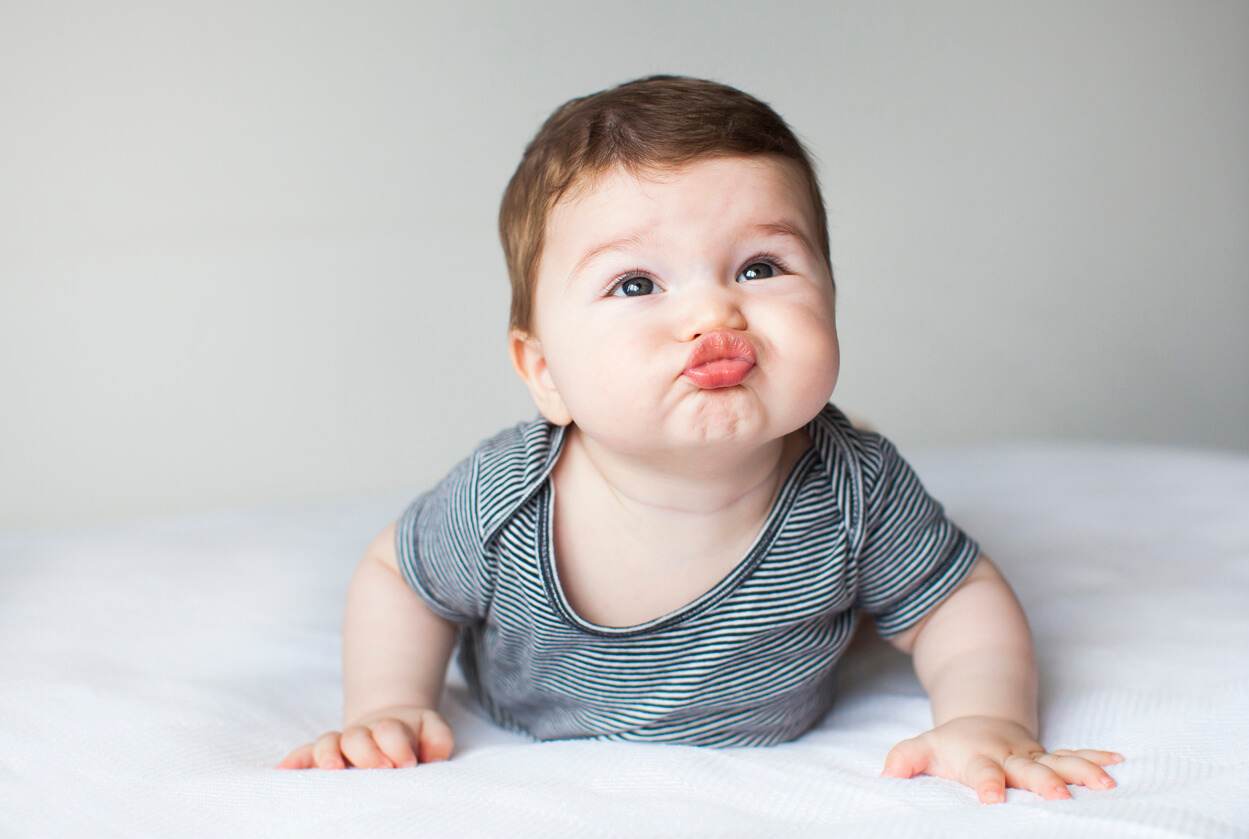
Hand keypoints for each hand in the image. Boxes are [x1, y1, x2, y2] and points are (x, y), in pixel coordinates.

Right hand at [276, 706, 453, 769]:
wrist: (390, 729)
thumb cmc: (414, 738)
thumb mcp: (432, 731)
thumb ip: (438, 738)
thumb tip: (435, 754)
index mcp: (389, 728)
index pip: (390, 732)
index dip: (398, 746)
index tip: (409, 763)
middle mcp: (361, 735)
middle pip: (357, 738)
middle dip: (367, 752)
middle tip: (381, 769)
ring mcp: (341, 745)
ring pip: (329, 743)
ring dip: (328, 754)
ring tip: (332, 768)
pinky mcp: (323, 755)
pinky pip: (304, 755)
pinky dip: (293, 761)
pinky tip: (282, 770)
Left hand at [882, 715, 1121, 803]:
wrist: (979, 722)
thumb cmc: (950, 746)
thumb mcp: (922, 748)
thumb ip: (905, 758)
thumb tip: (885, 773)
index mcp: (978, 757)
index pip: (981, 772)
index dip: (987, 784)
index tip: (992, 798)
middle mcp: (1010, 757)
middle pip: (1027, 770)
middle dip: (1044, 782)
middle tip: (1061, 797)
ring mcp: (1033, 757)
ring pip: (1060, 761)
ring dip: (1082, 770)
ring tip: (1105, 782)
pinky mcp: (1049, 757)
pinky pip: (1075, 755)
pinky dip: (1096, 758)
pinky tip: (1118, 762)